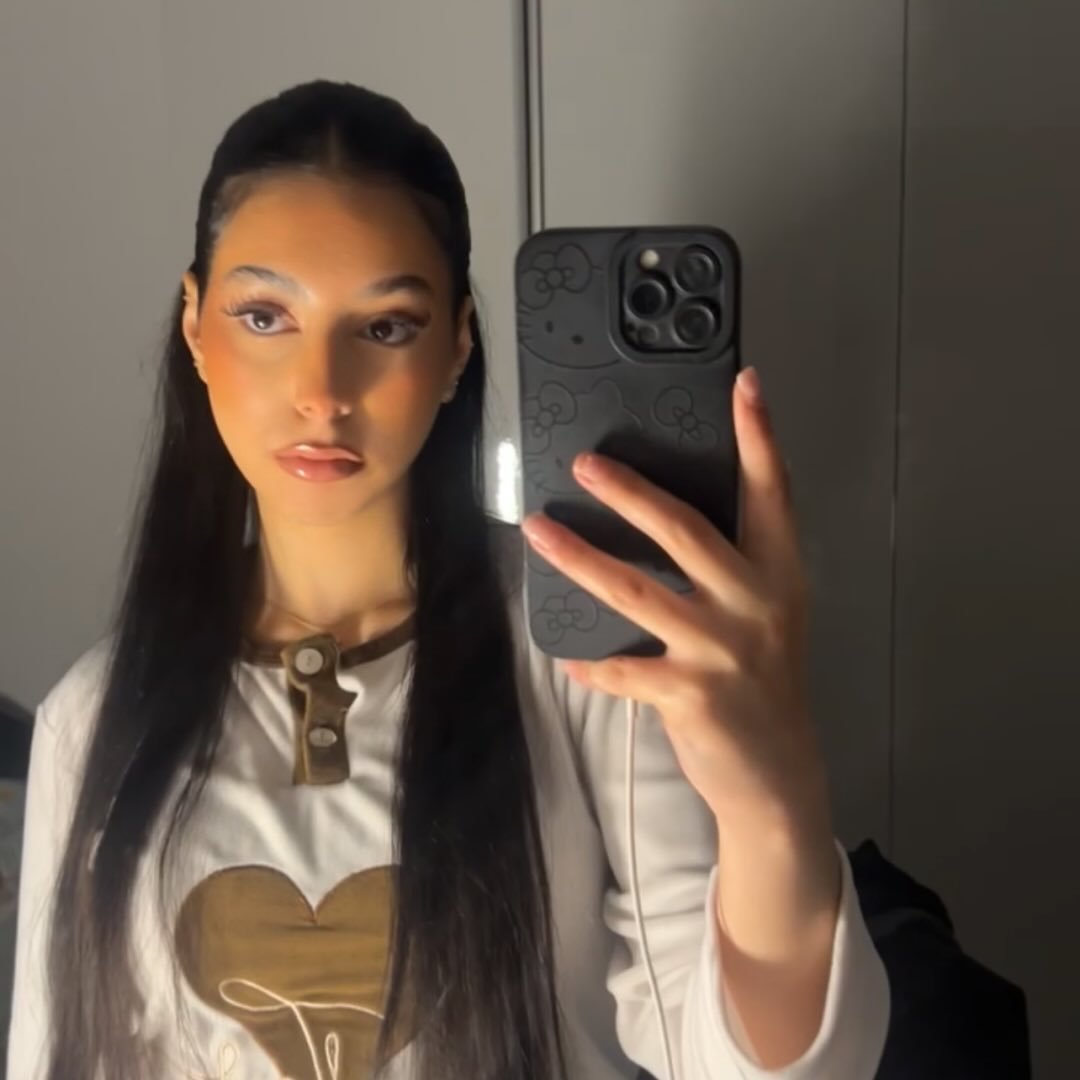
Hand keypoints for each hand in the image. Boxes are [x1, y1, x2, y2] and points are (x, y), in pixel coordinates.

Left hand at [521, 367, 830, 840]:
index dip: (760, 439)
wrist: (778, 774)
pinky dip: (591, 664)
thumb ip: (730, 570)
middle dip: (632, 493)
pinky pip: (622, 669)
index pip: (773, 494)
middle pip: (686, 532)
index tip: (745, 383)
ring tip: (538, 531)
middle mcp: (755, 603)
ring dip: (580, 559)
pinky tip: (567, 657)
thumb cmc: (763, 681)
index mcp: (778, 575)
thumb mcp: (764, 615)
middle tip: (584, 462)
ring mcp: (722, 649)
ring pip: (636, 591)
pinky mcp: (690, 694)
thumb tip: (660, 518)